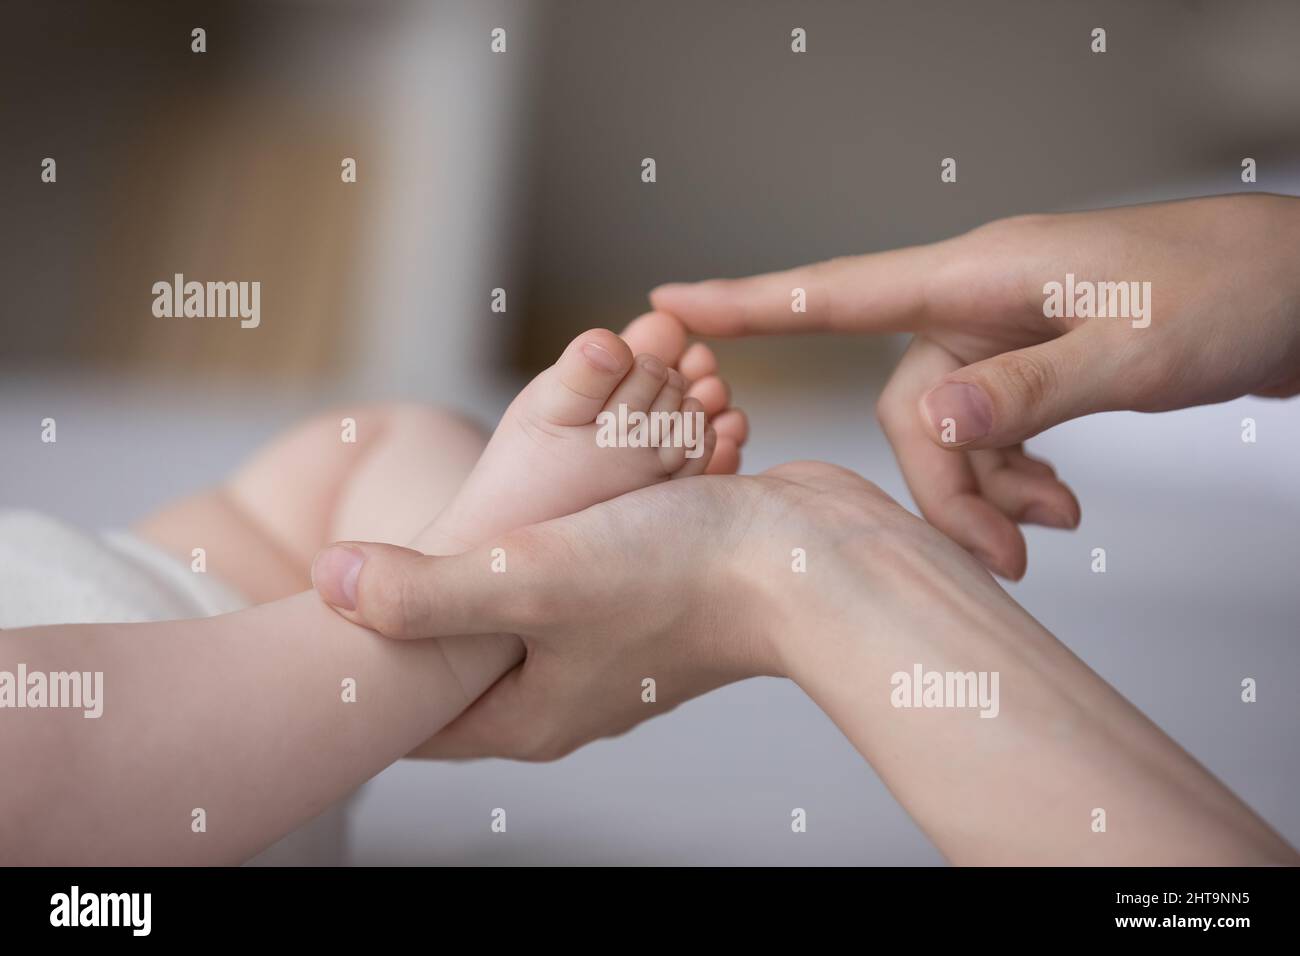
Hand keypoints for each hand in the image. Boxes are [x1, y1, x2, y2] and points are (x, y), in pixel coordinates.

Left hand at [310, 461, 917, 759]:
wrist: (809, 560)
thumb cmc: (679, 578)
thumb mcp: (531, 580)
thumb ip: (424, 593)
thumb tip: (327, 585)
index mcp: (527, 712)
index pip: (417, 708)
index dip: (365, 664)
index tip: (327, 610)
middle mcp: (566, 688)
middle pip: (465, 646)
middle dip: (431, 587)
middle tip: (388, 536)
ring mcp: (612, 642)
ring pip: (524, 592)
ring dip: (499, 541)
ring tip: (468, 497)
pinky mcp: (649, 594)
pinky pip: (579, 559)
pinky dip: (559, 519)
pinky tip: (550, 477)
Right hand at [650, 193, 1299, 577]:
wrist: (1294, 290)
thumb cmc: (1227, 289)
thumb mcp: (1133, 347)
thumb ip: (1027, 389)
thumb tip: (933, 426)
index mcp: (980, 275)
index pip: (837, 291)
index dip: (747, 303)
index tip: (670, 305)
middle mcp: (976, 303)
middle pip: (908, 407)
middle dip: (945, 487)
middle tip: (999, 553)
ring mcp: (1004, 335)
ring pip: (949, 431)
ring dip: (984, 493)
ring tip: (1044, 528)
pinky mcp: (1031, 364)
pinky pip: (988, 432)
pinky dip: (1010, 478)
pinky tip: (1053, 504)